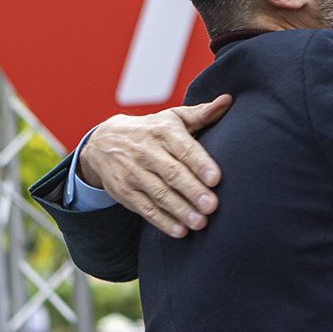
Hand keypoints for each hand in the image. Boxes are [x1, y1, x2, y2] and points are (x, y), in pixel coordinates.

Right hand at [76, 94, 232, 237]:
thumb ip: (201, 114)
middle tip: (212, 206)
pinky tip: (180, 231)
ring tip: (200, 223)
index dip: (200, 163)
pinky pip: (145, 209)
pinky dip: (162, 221)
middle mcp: (146, 152)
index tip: (216, 178)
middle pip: (172, 173)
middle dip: (192, 191)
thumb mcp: (172, 118)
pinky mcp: (124, 192)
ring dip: (180, 210)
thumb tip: (228, 100)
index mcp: (163, 131)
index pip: (184, 148)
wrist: (104, 142)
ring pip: (159, 194)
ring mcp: (133, 173)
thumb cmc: (151, 130)